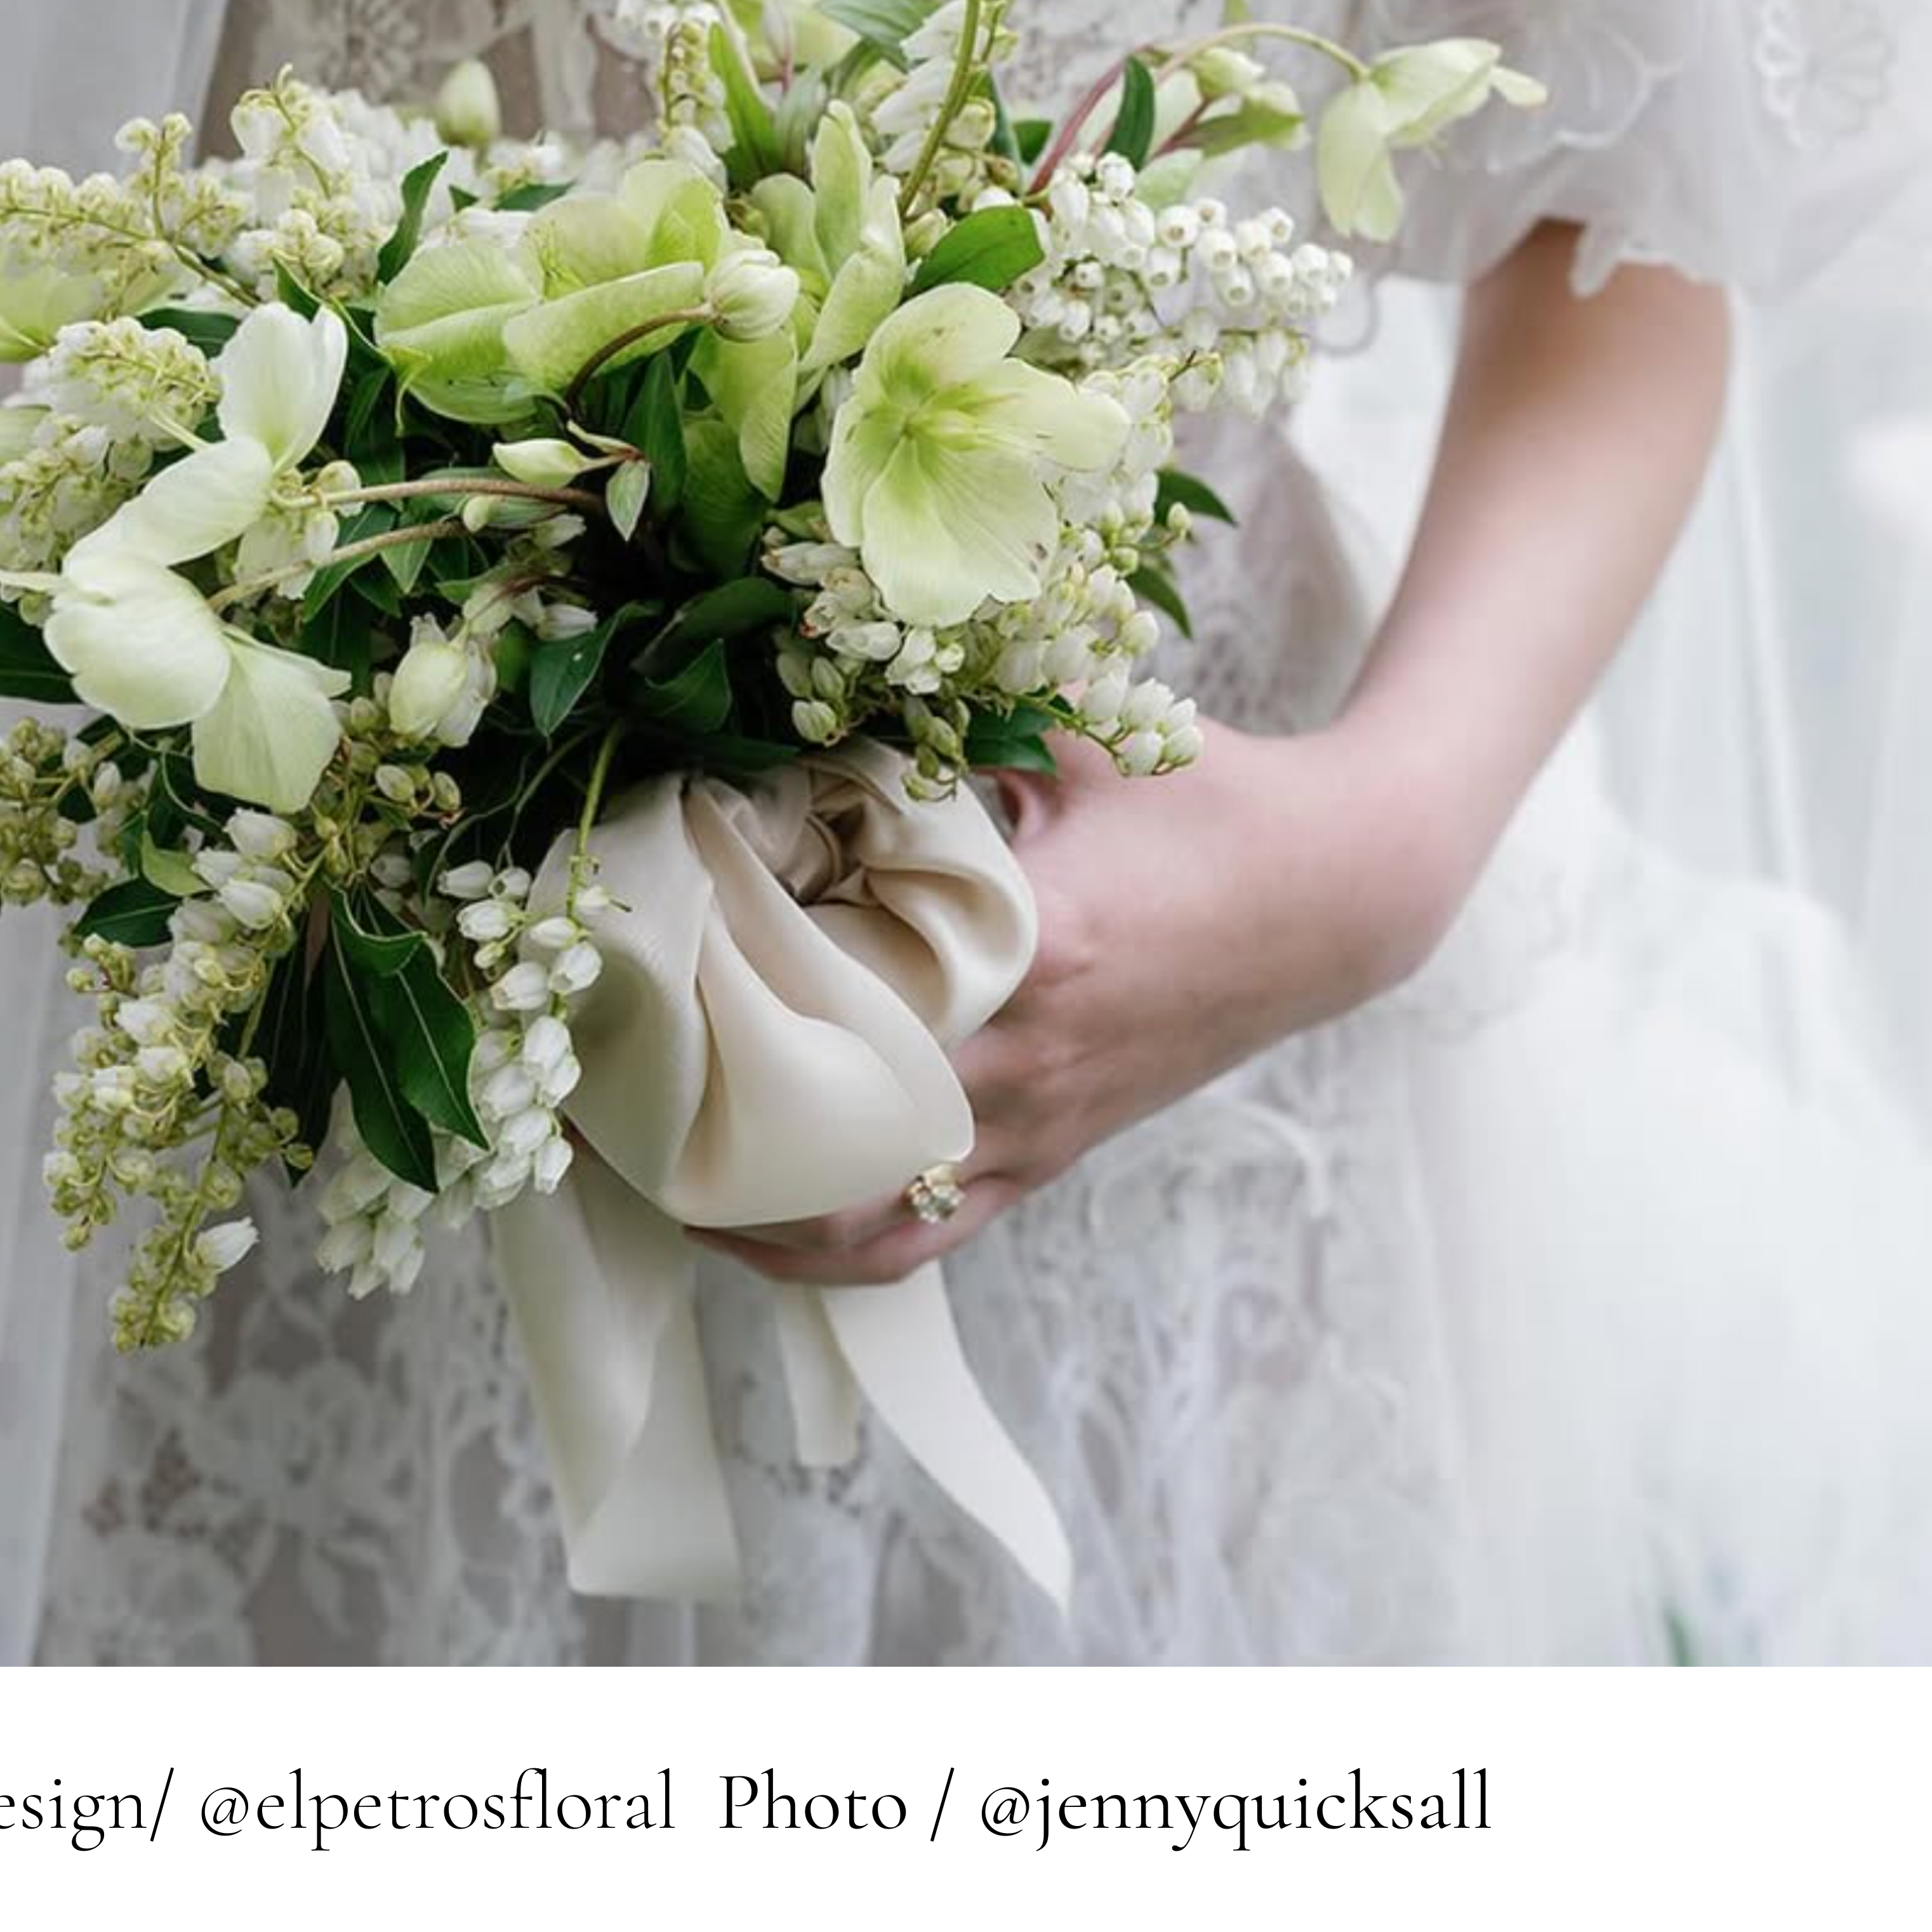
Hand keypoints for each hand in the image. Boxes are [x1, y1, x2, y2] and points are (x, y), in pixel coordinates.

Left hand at [693, 714, 1460, 1292]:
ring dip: (747, 1214)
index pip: (839, 993)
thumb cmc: (1210, 796)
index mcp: (1025, 945)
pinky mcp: (1054, 1156)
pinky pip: (926, 1240)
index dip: (725, 997)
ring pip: (863, 1221)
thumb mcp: (1080, 731)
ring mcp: (1038, 1125)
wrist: (1339, 892)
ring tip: (645, 1169)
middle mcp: (1022, 1059)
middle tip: (592, 1087)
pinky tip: (757, 1227)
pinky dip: (830, 1248)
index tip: (629, 972)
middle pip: (825, 1131)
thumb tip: (807, 683)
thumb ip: (953, 711)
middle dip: (701, 1125)